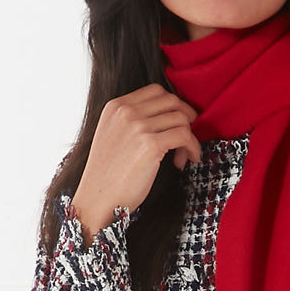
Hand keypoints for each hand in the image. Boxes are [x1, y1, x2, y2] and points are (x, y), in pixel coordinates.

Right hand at [71, 83, 201, 240]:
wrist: (97, 199)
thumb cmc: (108, 176)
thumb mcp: (113, 136)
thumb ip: (132, 121)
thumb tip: (166, 118)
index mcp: (115, 106)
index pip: (156, 91)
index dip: (174, 105)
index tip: (179, 123)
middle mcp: (126, 111)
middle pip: (172, 101)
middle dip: (186, 118)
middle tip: (186, 139)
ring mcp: (138, 126)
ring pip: (181, 118)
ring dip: (189, 138)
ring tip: (182, 157)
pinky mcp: (150, 145)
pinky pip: (185, 136)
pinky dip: (192, 148)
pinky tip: (185, 161)